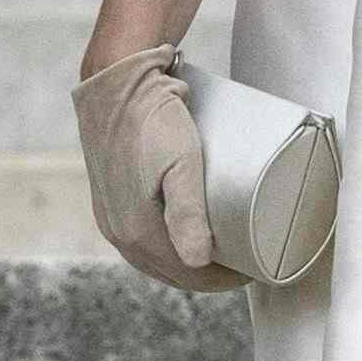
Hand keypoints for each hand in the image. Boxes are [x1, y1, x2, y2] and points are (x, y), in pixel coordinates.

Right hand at [71, 46, 239, 292]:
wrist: (116, 81)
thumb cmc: (152, 118)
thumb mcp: (180, 163)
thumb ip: (188, 213)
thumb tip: (197, 262)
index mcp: (135, 231)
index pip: (187, 275)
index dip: (222, 280)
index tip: (252, 269)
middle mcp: (117, 230)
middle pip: (170, 270)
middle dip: (207, 274)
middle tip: (242, 261)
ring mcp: (110, 216)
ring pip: (154, 256)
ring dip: (186, 263)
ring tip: (219, 251)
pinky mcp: (109, 198)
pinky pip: (142, 237)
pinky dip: (167, 245)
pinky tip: (184, 235)